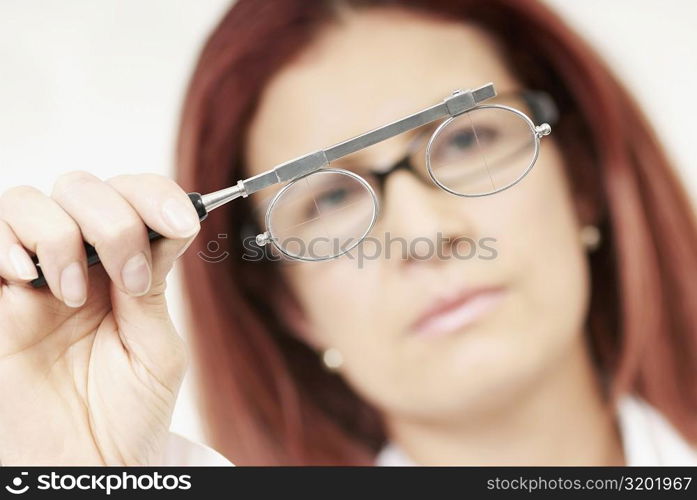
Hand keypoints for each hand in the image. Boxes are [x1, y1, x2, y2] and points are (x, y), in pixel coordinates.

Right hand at [0, 171, 199, 464]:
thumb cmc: (128, 414)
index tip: (180, 222)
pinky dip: (7, 244)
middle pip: (84, 188)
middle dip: (114, 221)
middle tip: (128, 282)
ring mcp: (32, 277)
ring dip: (61, 236)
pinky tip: (29, 281)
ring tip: (74, 296)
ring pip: (30, 201)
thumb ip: (153, 287)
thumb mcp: (156, 348)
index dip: (157, 196)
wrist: (85, 464)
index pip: (136, 199)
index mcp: (127, 269)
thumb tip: (160, 229)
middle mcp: (80, 263)